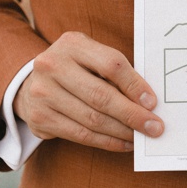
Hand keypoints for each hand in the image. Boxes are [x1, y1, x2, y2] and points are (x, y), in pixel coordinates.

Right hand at [12, 31, 162, 152]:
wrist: (32, 84)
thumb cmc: (74, 69)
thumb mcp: (90, 57)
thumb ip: (115, 71)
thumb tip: (148, 102)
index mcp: (71, 44)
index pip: (111, 64)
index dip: (135, 85)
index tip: (153, 103)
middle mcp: (52, 65)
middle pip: (100, 95)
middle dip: (132, 115)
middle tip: (154, 127)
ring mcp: (42, 92)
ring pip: (92, 119)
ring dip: (122, 132)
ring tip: (140, 137)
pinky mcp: (40, 118)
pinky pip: (80, 135)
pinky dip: (106, 142)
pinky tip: (122, 142)